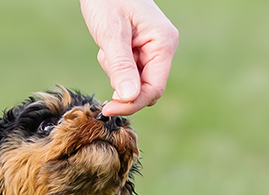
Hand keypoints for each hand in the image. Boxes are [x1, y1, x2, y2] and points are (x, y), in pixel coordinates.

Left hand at [79, 0, 178, 115]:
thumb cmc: (107, 0)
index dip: (132, 104)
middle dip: (122, 85)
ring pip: (133, 81)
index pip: (154, 89)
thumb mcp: (111, 34)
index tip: (108, 109)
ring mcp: (152, 49)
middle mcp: (162, 48)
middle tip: (105, 62)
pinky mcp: (139, 49)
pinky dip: (113, 64)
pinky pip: (127, 70)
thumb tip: (129, 97)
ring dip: (115, 72)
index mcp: (163, 43)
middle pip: (145, 88)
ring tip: (107, 46)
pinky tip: (107, 45)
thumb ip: (121, 66)